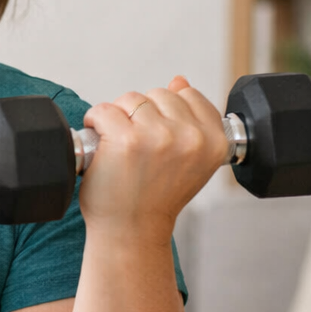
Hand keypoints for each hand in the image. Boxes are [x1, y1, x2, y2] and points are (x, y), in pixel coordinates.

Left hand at [78, 75, 227, 242]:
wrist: (132, 230)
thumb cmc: (156, 196)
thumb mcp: (188, 159)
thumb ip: (189, 119)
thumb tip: (180, 81)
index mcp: (215, 141)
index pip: (189, 95)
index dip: (167, 113)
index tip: (158, 139)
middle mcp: (191, 137)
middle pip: (158, 94)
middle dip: (141, 114)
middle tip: (136, 147)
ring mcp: (159, 137)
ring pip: (131, 99)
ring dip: (118, 117)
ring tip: (120, 147)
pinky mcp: (126, 139)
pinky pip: (103, 109)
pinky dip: (95, 122)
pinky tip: (101, 144)